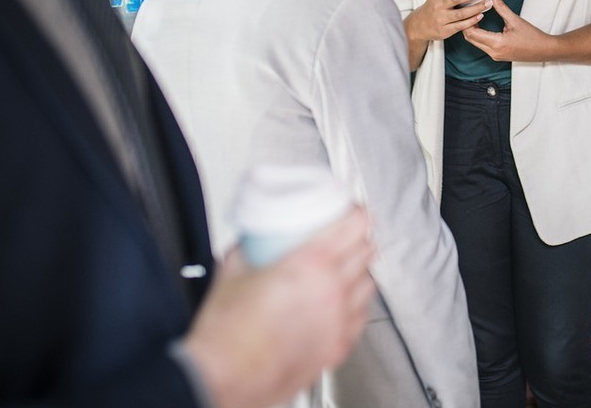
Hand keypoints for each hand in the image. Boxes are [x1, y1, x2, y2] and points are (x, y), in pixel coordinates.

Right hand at [184, 207, 375, 407]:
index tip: (351, 211)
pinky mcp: (337, 347)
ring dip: (360, 271)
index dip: (356, 213)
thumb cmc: (225, 333)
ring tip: (344, 269)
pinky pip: (361, 315)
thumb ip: (249, 246)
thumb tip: (254, 238)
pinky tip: (341, 302)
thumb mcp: (232, 270)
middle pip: (366, 251)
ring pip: (369, 283)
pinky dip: (355, 304)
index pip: (355, 226)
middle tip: (346, 236)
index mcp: (311, 265)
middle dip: (359, 239)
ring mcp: (338, 321)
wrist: (221, 377)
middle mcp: (332, 292)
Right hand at [405, 0, 491, 45]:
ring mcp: (441, 18)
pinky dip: (471, 21)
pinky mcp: (444, 30)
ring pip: (461, 13)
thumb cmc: (434, 6)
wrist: (420, 25)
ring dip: (476, 8)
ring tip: (488, 3)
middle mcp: (438, 5)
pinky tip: (480, 16)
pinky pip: (460, 25)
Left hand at [463, 0, 553, 61]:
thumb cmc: (532, 36)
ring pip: (475, 43)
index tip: (469, 8)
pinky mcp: (497, 56)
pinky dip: (479, 36)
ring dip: (472, 30)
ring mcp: (495, 55)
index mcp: (497, 43)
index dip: (467, 20)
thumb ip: (500, 6)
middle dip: (467, 24)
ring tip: (475, 16)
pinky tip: (482, 25)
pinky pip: (482, 46)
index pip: (471, 33)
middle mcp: (493, 52)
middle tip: (469, 10)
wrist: (544, 50)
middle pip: (470, 39)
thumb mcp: (515, 19)